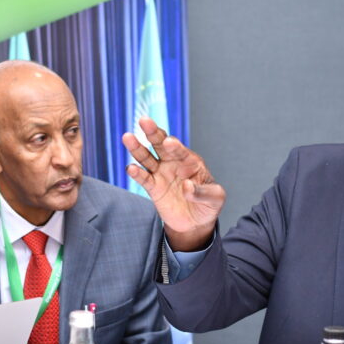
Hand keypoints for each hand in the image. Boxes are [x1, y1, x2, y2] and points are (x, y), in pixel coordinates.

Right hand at [122, 117, 224, 250]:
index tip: (169, 142)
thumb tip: (187, 186)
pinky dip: (136, 173)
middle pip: (160, 144)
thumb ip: (202, 192)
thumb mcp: (215, 199)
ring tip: (128, 137)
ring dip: (137, 148)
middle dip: (153, 133)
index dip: (175, 146)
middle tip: (144, 121)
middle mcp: (174, 163)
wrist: (195, 222)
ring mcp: (161, 173)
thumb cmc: (208, 205)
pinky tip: (130, 168)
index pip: (181, 150)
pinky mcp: (153, 187)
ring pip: (147, 157)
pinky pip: (143, 178)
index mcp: (191, 161)